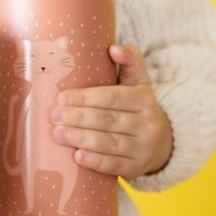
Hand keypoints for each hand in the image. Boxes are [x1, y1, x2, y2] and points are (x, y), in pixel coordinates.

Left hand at [49, 44, 173, 178]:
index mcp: (144, 98)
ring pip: (109, 143)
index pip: (112, 97)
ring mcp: (144, 148)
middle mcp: (148, 124)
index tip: (62, 97)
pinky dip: (95, 161)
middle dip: (78, 118)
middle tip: (54, 115)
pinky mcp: (137, 168)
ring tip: (58, 133)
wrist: (161, 141)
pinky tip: (77, 157)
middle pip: (108, 121)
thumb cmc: (137, 105)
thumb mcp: (138, 81)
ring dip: (81, 138)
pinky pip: (115, 166)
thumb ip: (129, 60)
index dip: (86, 98)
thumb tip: (113, 47)